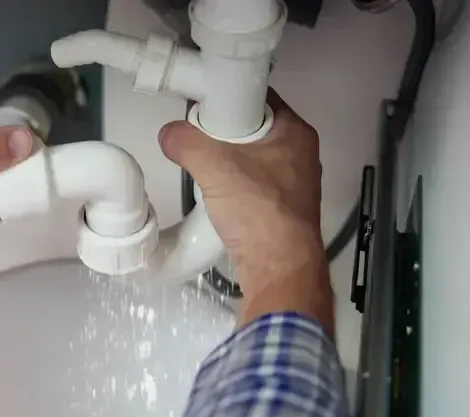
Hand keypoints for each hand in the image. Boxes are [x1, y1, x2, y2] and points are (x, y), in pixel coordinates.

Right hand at [158, 89, 332, 330]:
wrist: (280, 268)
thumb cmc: (258, 210)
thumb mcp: (214, 167)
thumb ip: (186, 143)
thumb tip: (169, 134)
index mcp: (296, 132)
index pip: (258, 96)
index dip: (228, 95)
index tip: (202, 106)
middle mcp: (301, 155)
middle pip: (253, 128)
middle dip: (223, 132)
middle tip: (197, 138)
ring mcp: (294, 185)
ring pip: (252, 159)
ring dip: (226, 162)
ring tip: (202, 169)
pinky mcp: (284, 210)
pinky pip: (253, 186)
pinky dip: (234, 186)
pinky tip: (216, 196)